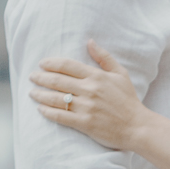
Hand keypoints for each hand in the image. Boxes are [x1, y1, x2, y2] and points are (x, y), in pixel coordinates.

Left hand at [30, 44, 144, 149]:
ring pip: (56, 98)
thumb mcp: (121, 74)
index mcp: (97, 76)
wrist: (137, 126)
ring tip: (32, 93)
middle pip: (58, 80)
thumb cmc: (129, 100)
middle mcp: (90, 90)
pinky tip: (40, 109)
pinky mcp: (85, 123)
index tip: (42, 64)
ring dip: (40, 95)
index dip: (51, 63)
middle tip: (32, 77)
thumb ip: (104, 57)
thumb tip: (90, 42)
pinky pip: (61, 116)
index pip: (68, 65)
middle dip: (41, 78)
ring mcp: (86, 107)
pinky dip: (48, 112)